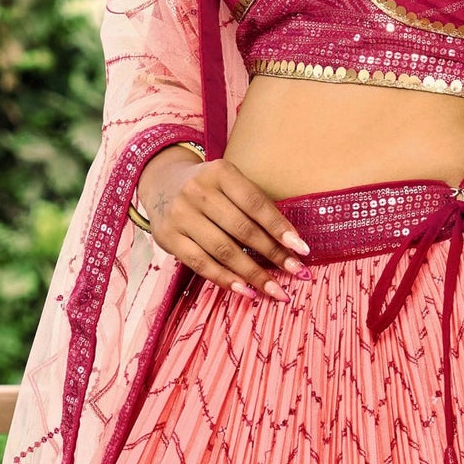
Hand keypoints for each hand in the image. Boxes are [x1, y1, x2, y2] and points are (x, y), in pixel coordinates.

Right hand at [138, 147, 310, 301]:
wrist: (161, 183)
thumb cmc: (209, 188)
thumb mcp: (229, 182)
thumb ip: (253, 206)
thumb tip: (289, 244)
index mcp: (219, 172)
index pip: (256, 204)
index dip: (280, 228)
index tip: (302, 250)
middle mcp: (197, 191)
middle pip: (242, 230)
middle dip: (273, 255)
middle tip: (297, 274)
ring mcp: (180, 215)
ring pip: (224, 251)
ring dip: (254, 274)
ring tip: (276, 290)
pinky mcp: (168, 238)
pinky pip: (202, 264)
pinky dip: (226, 280)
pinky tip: (247, 291)